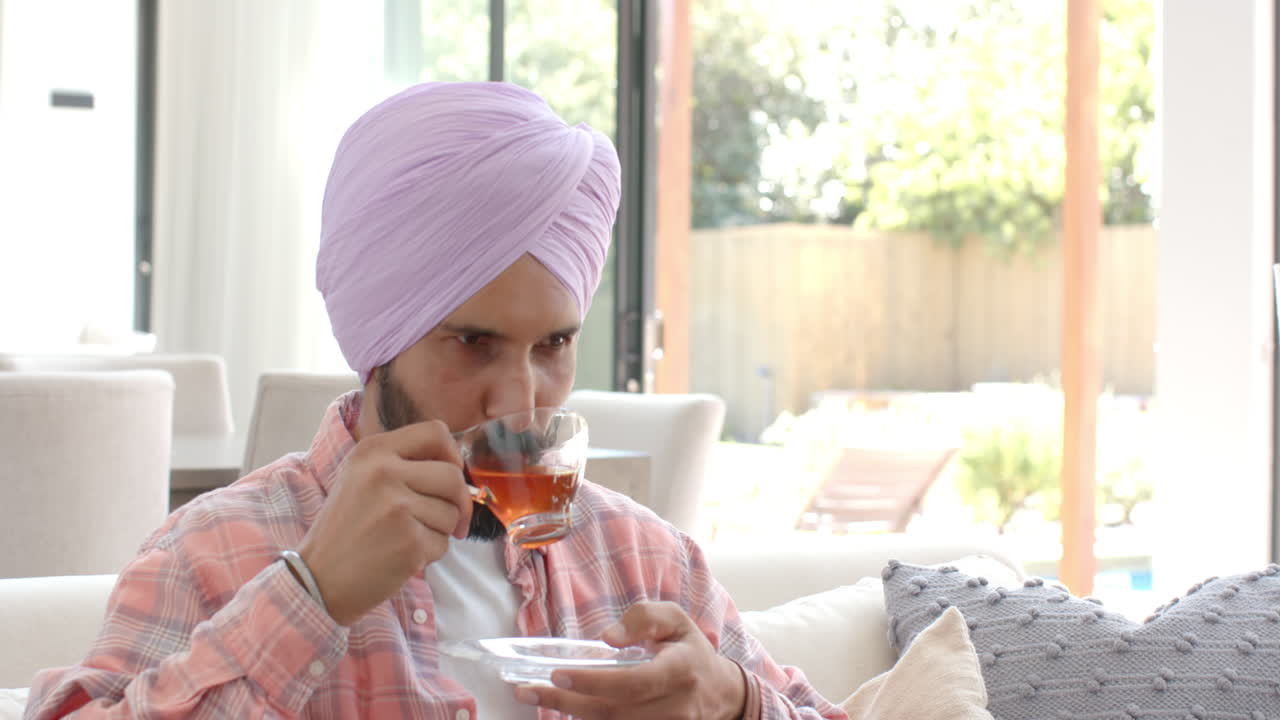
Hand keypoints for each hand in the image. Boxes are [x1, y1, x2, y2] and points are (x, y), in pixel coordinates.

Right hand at [296, 420, 472, 625]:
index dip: (453, 454)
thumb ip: (403, 462)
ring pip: (452, 512)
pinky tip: (401, 556)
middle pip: (452, 476)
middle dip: (458, 501)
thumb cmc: (345, 529)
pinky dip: (430, 554)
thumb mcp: (361, 477)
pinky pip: (443, 543)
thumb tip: (456, 464)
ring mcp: (397, 508)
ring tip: (405, 537)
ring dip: (440, 530)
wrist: (318, 578)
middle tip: (448, 519)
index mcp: (372, 451)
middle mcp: (384, 473)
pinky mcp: (409, 542)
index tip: (451, 474)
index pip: (436, 432)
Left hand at [516, 601, 747, 719]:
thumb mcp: (676, 620)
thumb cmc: (690, 650)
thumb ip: (644, 618)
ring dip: (571, 715)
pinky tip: (565, 711)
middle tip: (528, 690)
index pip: (634, 683)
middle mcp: (675, 707)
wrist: (720, 694)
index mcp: (680, 670)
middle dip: (566, 703)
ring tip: (535, 698)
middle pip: (613, 712)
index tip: (559, 674)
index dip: (594, 682)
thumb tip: (606, 638)